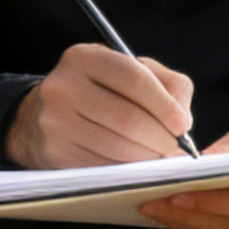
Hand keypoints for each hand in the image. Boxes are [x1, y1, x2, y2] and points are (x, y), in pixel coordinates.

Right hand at [4, 43, 194, 168]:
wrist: (45, 116)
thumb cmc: (100, 92)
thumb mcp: (130, 72)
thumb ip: (168, 86)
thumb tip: (183, 121)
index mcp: (84, 58)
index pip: (135, 79)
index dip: (165, 106)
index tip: (183, 125)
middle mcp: (63, 86)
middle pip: (128, 118)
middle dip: (161, 138)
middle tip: (175, 148)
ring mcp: (55, 121)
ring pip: (118, 147)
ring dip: (148, 157)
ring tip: (158, 156)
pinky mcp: (55, 152)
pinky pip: (104, 166)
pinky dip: (128, 170)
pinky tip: (133, 164)